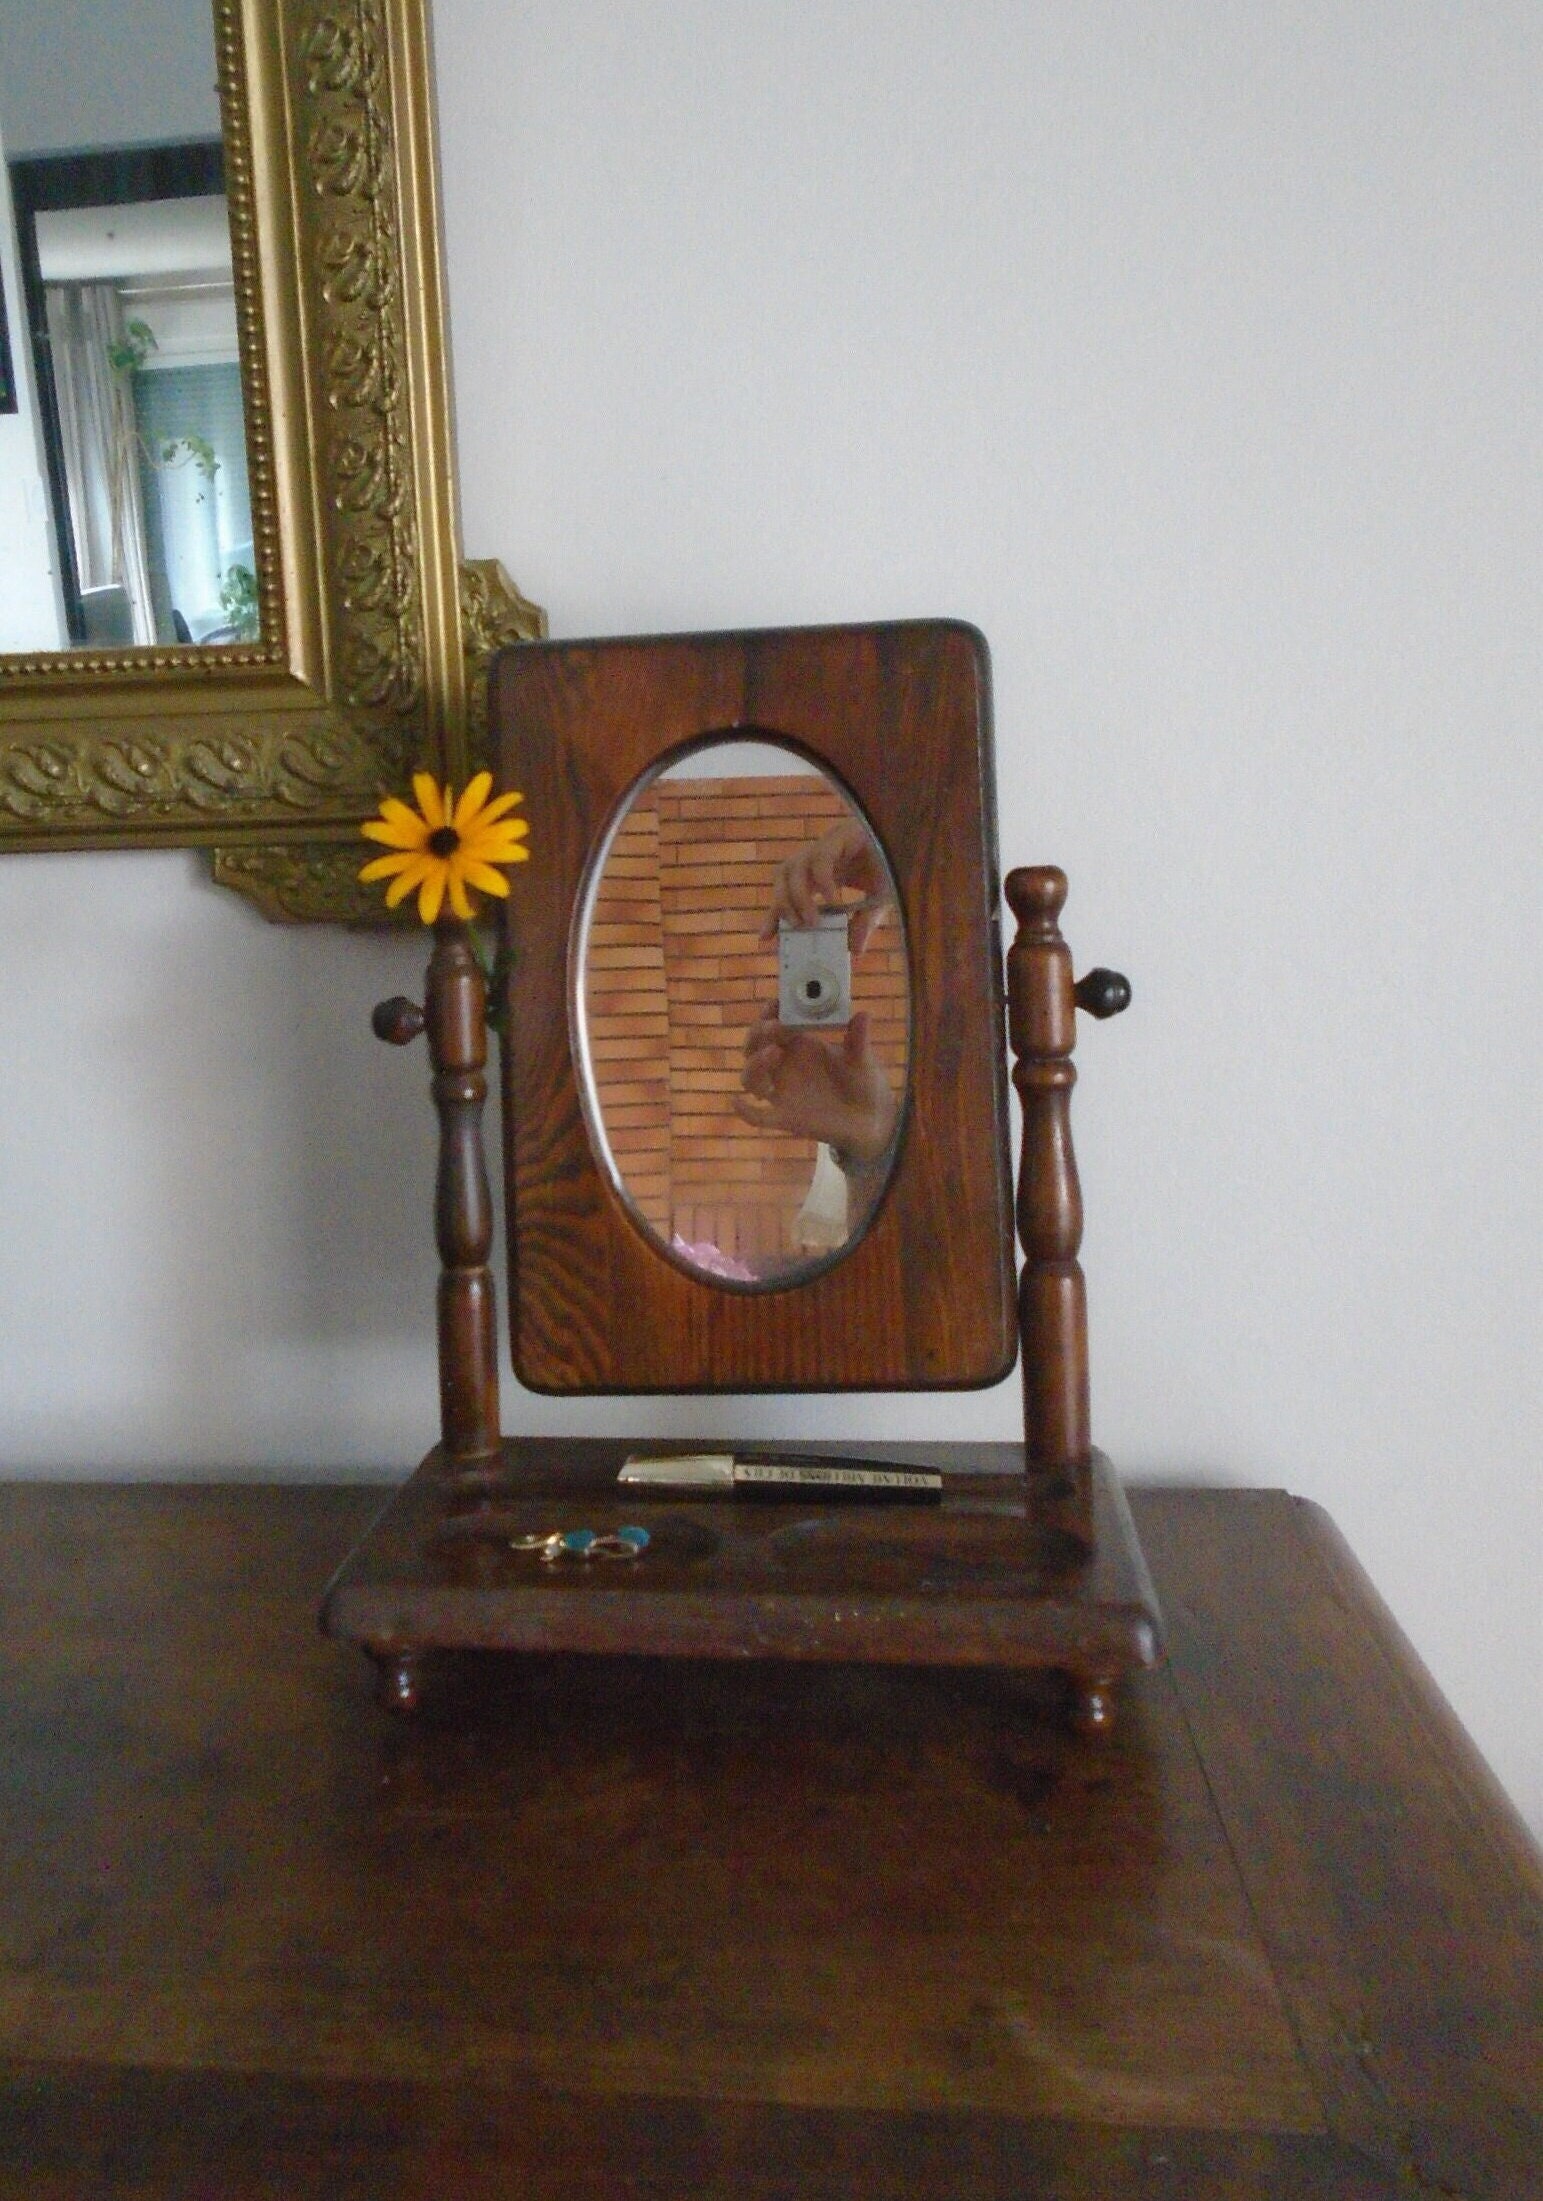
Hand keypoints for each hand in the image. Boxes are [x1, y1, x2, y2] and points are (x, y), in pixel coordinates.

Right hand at [732, 1006, 896, 1165]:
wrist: (870, 1119)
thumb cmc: (863, 1083)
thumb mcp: (863, 1060)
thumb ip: (859, 1040)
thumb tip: (863, 1015)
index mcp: (800, 1045)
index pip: (774, 1022)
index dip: (770, 1012)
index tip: (777, 1003)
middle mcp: (784, 1066)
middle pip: (754, 1046)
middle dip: (759, 1033)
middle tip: (776, 1027)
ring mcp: (782, 1092)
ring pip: (751, 1077)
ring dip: (754, 1064)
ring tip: (774, 1052)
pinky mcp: (785, 1117)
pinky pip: (759, 1117)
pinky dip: (745, 1111)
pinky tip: (737, 1102)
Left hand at [760, 819, 889, 955]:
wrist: (915, 841)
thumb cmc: (895, 866)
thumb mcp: (877, 903)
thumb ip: (863, 924)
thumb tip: (855, 952)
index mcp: (822, 871)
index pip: (788, 892)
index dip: (775, 914)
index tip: (765, 938)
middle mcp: (819, 857)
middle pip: (782, 877)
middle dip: (782, 905)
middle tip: (797, 928)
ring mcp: (828, 845)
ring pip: (793, 867)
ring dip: (798, 898)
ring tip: (812, 921)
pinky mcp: (841, 836)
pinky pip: (820, 860)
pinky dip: (822, 882)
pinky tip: (832, 899)